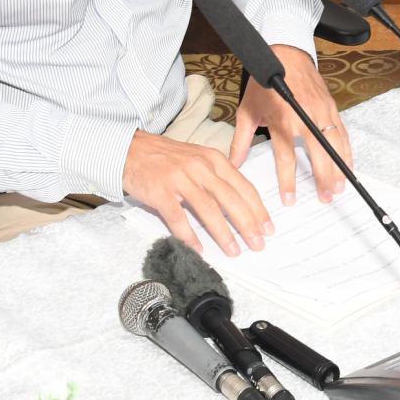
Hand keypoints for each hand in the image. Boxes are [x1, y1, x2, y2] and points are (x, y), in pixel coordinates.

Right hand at [123, 130, 271, 256]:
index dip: (258, 209)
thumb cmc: (166, 157)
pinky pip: (177, 217)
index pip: (243, 186)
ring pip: (208, 208)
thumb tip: (239, 204)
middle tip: (257, 243)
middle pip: (230, 199)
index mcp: (213, 159)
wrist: (131, 149)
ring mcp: (180, 179)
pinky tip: (198, 248)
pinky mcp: (160, 191)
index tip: (268, 227)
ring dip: (223, 233)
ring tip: (233, 250)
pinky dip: (189, 235)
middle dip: (247, 224)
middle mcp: (200, 167)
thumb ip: (218, 176)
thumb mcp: (198, 158)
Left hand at [236, 45, 352, 207]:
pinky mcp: (331, 108)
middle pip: (318, 153)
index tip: (290, 198)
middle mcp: (304, 116)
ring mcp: (321, 111)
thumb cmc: (265, 82)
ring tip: (340, 186)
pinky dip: (347, 150)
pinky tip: (348, 165)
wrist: (286, 54)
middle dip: (323, 177)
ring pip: (335, 144)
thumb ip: (241, 140)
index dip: (289, 180)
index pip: (287, 156)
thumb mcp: (247, 110)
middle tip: (326, 197)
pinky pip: (342, 132)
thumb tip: (234, 163)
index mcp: (282, 119)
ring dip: (340, 166)